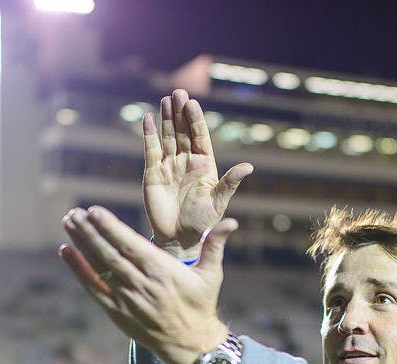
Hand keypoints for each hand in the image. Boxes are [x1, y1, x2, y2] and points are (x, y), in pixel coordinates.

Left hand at [59, 206, 234, 363]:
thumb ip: (215, 245)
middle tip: (73, 213)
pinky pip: (93, 287)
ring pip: (98, 267)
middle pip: (109, 253)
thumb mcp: (212, 274)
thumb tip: (231, 222)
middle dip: (89, 231)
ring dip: (80, 244)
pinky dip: (78, 270)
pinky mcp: (117, 312)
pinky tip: (66, 252)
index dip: (110, 227)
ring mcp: (127, 300)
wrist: (192, 345)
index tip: (93, 210)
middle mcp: (142, 284)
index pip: (130, 245)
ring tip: (67, 223)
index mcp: (162, 271)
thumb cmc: (201, 305)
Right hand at [142, 89, 252, 256]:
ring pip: (167, 137)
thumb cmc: (202, 221)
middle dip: (179, 113)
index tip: (192, 103)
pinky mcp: (153, 173)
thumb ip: (231, 182)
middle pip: (182, 132)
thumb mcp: (219, 201)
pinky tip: (148, 119)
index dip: (196, 120)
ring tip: (165, 100)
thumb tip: (249, 167)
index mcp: (204, 165)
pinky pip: (151, 150)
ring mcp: (169, 165)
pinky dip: (148, 135)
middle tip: (178, 92)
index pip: (200, 137)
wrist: (180, 237)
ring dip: (166, 119)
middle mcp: (186, 161)